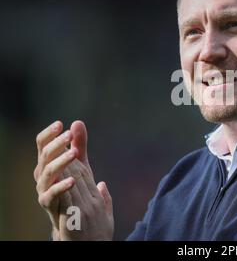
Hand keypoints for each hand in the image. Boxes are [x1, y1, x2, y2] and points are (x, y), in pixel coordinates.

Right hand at [34, 120, 113, 239]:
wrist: (78, 226)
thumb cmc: (77, 192)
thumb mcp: (82, 167)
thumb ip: (79, 146)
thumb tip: (78, 122)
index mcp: (50, 165)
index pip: (43, 145)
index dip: (50, 134)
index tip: (61, 124)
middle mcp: (43, 176)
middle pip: (44, 156)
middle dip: (57, 144)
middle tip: (69, 135)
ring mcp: (44, 191)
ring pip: (46, 173)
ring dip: (60, 162)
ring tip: (75, 154)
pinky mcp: (50, 206)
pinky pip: (51, 195)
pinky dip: (61, 187)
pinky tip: (73, 180)